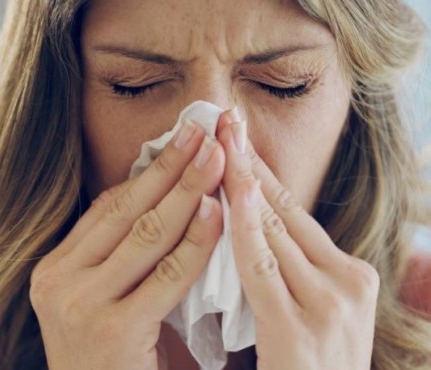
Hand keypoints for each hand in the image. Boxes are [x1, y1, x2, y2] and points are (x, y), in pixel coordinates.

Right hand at [29, 121, 223, 369]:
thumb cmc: (111, 357)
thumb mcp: (104, 297)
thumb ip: (122, 254)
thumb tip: (163, 196)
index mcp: (55, 267)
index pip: (108, 207)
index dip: (148, 171)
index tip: (181, 140)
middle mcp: (58, 281)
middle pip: (127, 211)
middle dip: (170, 167)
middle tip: (203, 132)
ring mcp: (80, 305)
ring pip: (147, 234)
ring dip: (187, 191)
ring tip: (218, 157)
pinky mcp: (112, 331)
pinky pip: (167, 276)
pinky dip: (195, 242)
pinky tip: (217, 212)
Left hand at [217, 109, 378, 369]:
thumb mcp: (306, 311)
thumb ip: (285, 270)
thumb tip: (247, 224)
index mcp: (348, 275)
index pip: (295, 212)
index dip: (262, 171)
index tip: (237, 135)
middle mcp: (347, 282)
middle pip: (285, 209)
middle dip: (250, 161)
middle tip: (224, 118)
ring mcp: (328, 305)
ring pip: (274, 229)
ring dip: (242, 180)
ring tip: (219, 138)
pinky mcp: (300, 330)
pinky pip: (260, 267)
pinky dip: (243, 226)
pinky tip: (226, 191)